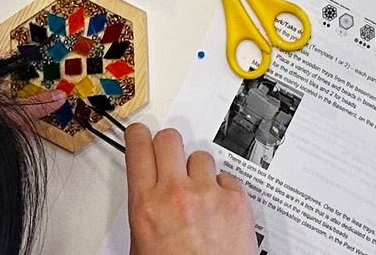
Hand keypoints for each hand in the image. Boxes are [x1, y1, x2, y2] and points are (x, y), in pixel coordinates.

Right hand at [126, 124, 255, 254]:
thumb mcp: (142, 244)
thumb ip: (145, 211)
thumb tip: (147, 196)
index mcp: (147, 205)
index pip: (138, 147)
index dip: (139, 134)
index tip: (141, 132)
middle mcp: (177, 193)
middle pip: (170, 139)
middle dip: (168, 146)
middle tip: (170, 156)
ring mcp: (209, 194)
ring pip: (201, 156)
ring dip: (199, 171)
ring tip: (199, 194)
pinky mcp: (237, 201)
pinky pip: (228, 178)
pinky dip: (224, 189)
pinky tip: (219, 208)